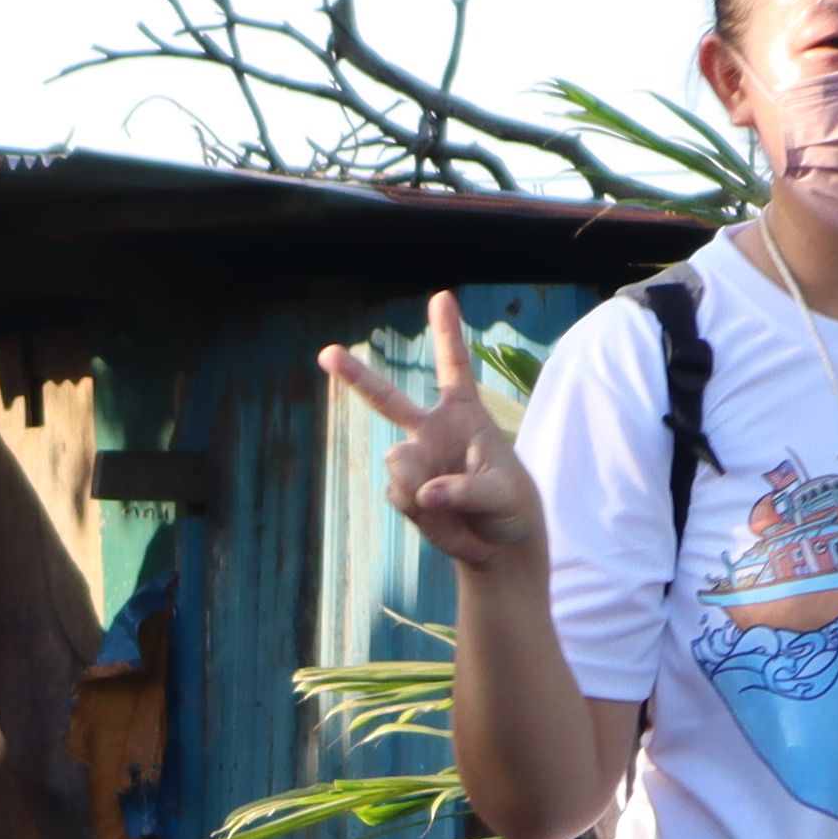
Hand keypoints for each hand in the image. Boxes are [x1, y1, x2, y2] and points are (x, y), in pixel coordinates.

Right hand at [319, 293, 546, 577]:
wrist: (498, 542)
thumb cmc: (510, 506)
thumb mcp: (502, 495)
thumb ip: (466, 490)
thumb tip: (423, 493)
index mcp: (464, 416)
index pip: (454, 368)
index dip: (447, 332)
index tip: (441, 296)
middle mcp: (431, 431)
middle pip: (387, 398)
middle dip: (354, 376)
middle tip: (326, 353)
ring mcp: (414, 462)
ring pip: (398, 464)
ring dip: (420, 486)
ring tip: (452, 504)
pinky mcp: (403, 492)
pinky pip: (399, 496)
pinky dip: (420, 512)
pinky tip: (440, 516)